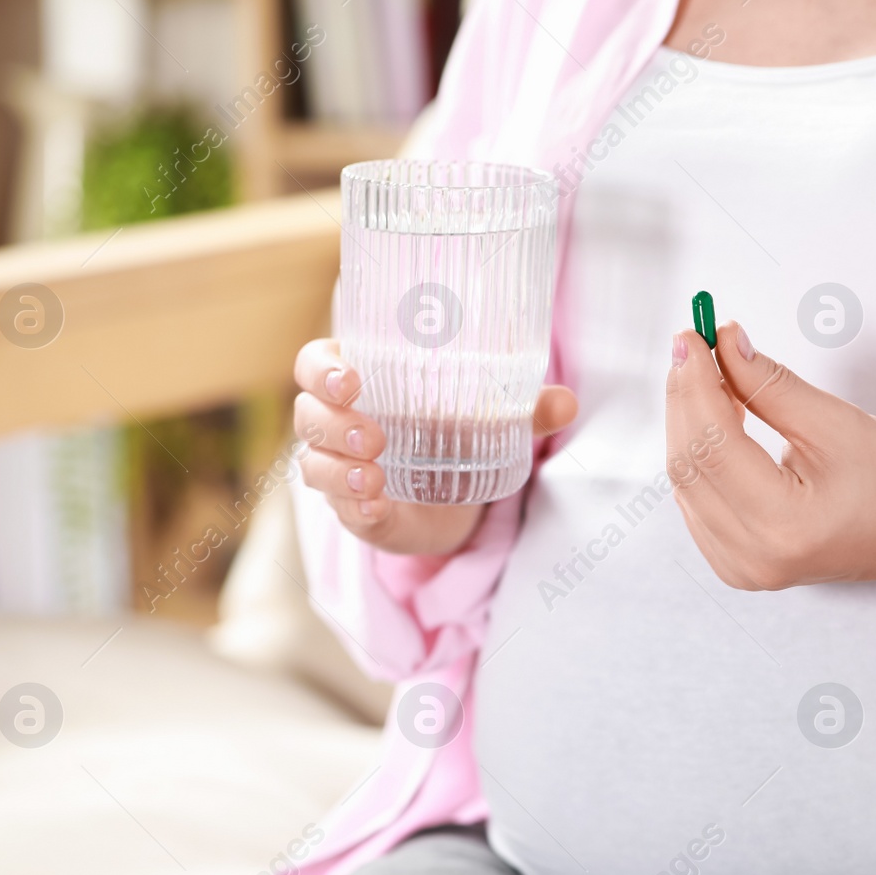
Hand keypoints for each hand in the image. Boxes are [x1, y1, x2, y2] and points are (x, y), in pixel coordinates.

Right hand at [294, 338, 577, 554]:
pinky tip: (377, 506)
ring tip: (375, 477)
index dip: (323, 370)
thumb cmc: (458, 432)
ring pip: (313, 464)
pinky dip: (355, 506)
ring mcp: (339, 469)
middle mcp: (338, 422)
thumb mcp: (491, 417)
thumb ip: (526, 409)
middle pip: (308, 414)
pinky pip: (339, 508)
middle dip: (333, 424)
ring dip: (339, 470)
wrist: (458, 494)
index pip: (315, 364)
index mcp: (359, 380)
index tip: (352, 380)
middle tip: (374, 437)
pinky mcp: (353, 510)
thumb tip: (567, 402)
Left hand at [664, 322, 875, 603]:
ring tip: (713, 375)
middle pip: (688, 463)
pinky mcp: (738, 565)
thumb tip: (722, 344)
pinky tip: (718, 419)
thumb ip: (768, 384)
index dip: (695, 382)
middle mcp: (754, 557)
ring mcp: (742, 568)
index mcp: (784, 524)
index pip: (712, 444)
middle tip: (694, 343)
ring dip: (690, 423)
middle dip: (685, 396)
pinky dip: (701, 455)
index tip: (694, 335)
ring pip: (686, 483)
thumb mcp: (835, 421)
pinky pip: (697, 502)